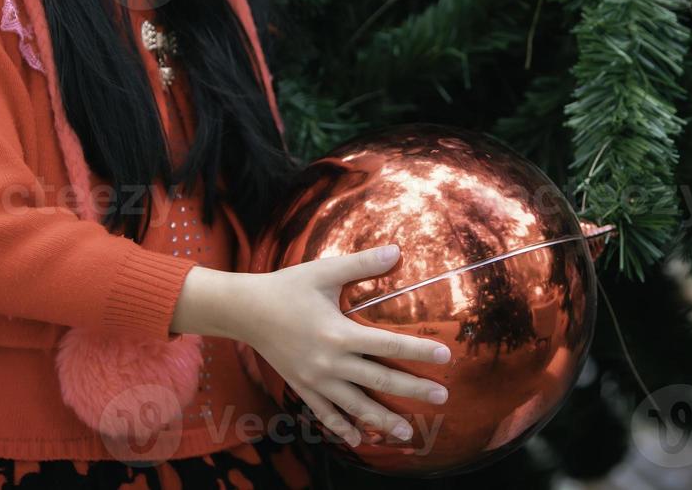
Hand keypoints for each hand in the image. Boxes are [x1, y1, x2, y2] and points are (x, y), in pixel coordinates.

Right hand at [239, 244, 450, 446]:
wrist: (246, 311)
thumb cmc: (288, 287)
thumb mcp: (325, 271)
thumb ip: (362, 264)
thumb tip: (397, 250)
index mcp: (339, 333)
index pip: (389, 345)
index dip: (419, 351)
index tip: (445, 356)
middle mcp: (330, 363)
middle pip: (379, 380)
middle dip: (413, 389)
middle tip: (442, 396)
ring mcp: (315, 380)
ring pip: (355, 405)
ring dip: (382, 419)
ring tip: (407, 432)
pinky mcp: (302, 387)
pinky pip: (325, 413)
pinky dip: (342, 427)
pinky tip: (358, 439)